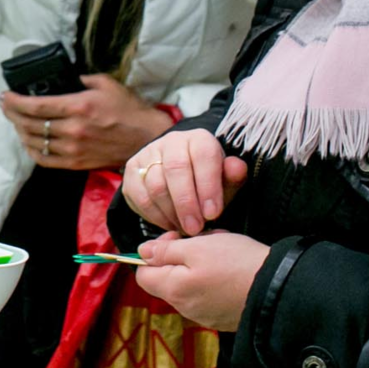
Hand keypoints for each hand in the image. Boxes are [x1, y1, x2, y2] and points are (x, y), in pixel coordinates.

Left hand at [0, 74, 171, 170]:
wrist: (146, 139)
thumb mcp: (105, 84)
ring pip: (33, 141)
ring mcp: (73, 149)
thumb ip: (80, 80)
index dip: (14, 101)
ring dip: (19, 130)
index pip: (35, 106)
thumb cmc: (128, 110)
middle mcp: (72, 130)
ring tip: (14, 120)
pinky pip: (44, 159)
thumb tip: (63, 79)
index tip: (4, 95)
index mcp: (78, 106)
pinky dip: (31, 150)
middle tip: (4, 105)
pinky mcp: (76, 163)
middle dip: (11, 113)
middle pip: (29, 123)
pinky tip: (27, 141)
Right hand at [122, 129, 248, 235]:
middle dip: (186, 203)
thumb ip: (233, 176)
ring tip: (183, 228)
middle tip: (195, 228)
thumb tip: (236, 168)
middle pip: (175, 169)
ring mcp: (148, 153)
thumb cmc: (207, 183)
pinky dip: (154, 215)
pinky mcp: (132, 169)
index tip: (213, 214)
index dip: (208, 186)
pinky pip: (139, 196)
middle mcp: (172, 141)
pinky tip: (168, 224)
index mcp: (198, 139)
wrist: (182, 180)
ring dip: (170, 213)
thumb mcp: (225, 181)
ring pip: (155, 185)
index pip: (203, 155)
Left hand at [134, 230, 269, 331]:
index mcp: (174, 290)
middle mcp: (185, 308)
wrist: (278, 289)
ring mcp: (204, 315)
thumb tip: (142, 252)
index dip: (153, 253)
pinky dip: (213, 278)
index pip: (142, 274)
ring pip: (188, 284)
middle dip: (180, 255)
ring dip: (198, 265)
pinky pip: (207, 294)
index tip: (175, 239)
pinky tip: (231, 268)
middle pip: (167, 278)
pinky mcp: (222, 317)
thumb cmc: (236, 264)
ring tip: (221, 252)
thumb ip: (165, 251)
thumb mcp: (197, 247)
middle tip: (203, 242)